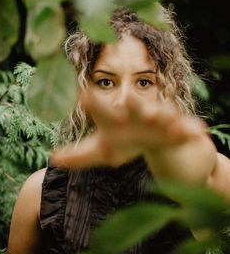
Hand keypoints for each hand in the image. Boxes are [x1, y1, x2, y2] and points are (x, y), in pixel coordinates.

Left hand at [51, 91, 205, 168]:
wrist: (152, 138)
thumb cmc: (124, 140)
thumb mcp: (103, 151)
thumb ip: (80, 156)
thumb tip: (54, 159)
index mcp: (116, 118)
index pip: (102, 109)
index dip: (93, 103)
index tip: (83, 94)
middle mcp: (136, 113)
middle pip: (133, 106)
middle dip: (133, 102)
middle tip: (130, 96)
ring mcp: (158, 118)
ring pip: (160, 113)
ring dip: (162, 114)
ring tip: (166, 119)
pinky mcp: (177, 126)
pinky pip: (184, 127)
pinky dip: (190, 129)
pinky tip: (198, 132)